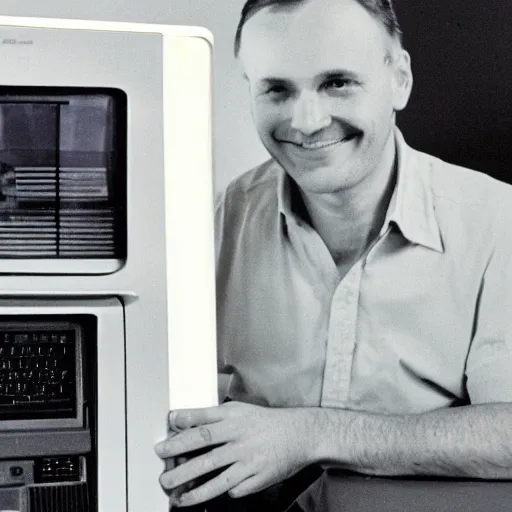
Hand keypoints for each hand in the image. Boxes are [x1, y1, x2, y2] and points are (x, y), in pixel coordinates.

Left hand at [154, 401, 314, 506]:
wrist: (300, 434)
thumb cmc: (266, 422)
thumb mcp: (240, 411)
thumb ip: (213, 417)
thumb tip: (184, 422)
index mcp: (235, 419)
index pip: (204, 422)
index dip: (183, 425)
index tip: (168, 427)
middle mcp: (240, 438)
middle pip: (205, 449)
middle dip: (181, 462)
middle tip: (163, 470)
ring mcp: (249, 460)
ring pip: (217, 478)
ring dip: (195, 490)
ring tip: (177, 496)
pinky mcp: (258, 478)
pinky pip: (235, 490)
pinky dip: (221, 493)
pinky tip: (207, 497)